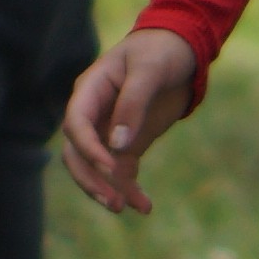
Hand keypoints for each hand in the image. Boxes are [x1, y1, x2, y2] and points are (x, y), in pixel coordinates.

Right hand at [60, 29, 203, 216]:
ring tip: (125, 208)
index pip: (76, 124)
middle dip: (91, 179)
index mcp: (90, 90)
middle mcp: (94, 114)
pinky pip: (122, 172)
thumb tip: (118, 146)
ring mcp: (109, 131)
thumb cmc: (161, 51)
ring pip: (95, 168)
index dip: (88, 148)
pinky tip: (145, 207)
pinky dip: (130, 190)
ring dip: (107, 189)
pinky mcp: (128, 144)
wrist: (182, 50)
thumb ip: (133, 103)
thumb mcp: (150, 70)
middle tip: (113, 201)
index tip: (110, 168)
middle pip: (77, 153)